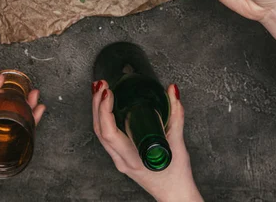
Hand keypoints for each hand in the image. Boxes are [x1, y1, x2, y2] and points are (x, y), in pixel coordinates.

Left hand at [92, 81, 202, 201]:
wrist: (175, 194)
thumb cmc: (176, 175)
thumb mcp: (178, 142)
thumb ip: (176, 114)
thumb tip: (172, 91)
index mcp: (132, 158)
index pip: (109, 132)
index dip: (105, 110)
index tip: (108, 92)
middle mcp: (121, 160)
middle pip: (100, 130)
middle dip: (97, 104)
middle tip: (101, 84)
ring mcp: (119, 160)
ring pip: (100, 133)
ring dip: (97, 110)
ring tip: (100, 89)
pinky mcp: (121, 157)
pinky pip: (105, 136)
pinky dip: (102, 118)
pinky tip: (105, 105)